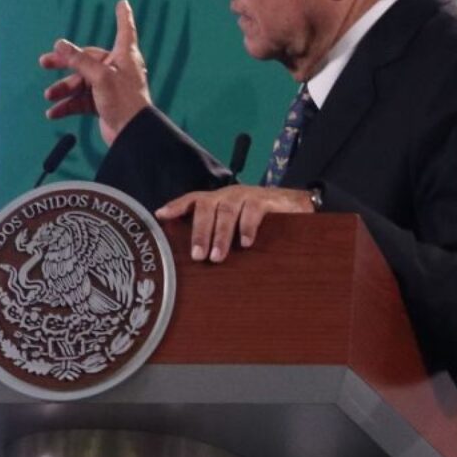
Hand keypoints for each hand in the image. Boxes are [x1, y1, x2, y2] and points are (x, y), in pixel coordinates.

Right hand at [39, 0, 152, 144]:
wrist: (132, 134)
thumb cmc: (124, 102)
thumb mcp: (99, 77)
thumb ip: (78, 60)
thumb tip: (59, 44)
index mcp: (124, 57)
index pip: (124, 30)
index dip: (123, 17)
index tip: (123, 3)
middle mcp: (117, 69)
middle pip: (87, 59)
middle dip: (64, 63)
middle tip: (44, 63)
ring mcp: (109, 87)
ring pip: (80, 82)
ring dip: (63, 89)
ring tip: (49, 95)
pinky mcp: (102, 104)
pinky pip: (80, 101)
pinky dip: (66, 106)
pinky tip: (53, 112)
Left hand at [157, 185, 316, 261]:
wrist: (295, 204)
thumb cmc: (258, 220)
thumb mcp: (235, 225)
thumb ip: (217, 234)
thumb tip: (196, 261)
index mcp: (216, 201)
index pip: (192, 200)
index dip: (176, 206)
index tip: (160, 215)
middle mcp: (227, 195)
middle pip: (206, 208)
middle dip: (200, 232)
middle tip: (197, 256)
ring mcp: (245, 195)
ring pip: (227, 211)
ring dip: (221, 235)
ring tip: (217, 257)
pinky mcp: (265, 200)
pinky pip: (252, 211)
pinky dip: (247, 227)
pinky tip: (246, 244)